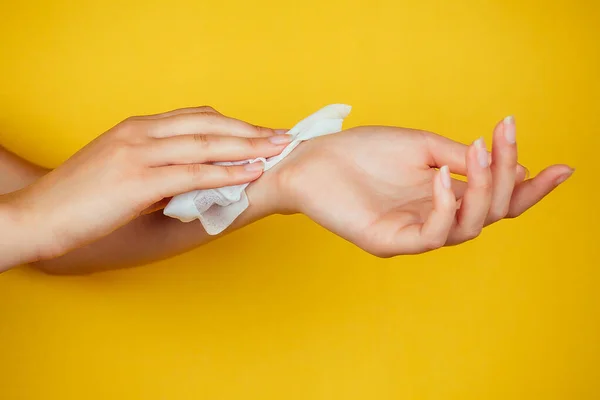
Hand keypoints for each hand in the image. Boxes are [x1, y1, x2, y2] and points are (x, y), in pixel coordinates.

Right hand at [1, 106, 290, 266]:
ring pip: (205, 143)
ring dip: (247, 147)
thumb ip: (157, 165)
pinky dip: (225, 171)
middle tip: (283, 136)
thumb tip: (195, 177)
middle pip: (208, 123)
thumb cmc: (80, 197)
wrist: (38, 215)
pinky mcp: (136, 180)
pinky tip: (249, 173)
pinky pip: (192, 173)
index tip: (261, 131)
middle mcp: (140, 132)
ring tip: (277, 151)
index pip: (196, 116)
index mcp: (137, 126)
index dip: (233, 123)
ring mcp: (138, 154)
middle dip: (250, 130)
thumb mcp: (121, 169)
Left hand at [275, 118, 572, 256]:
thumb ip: (458, 158)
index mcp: (444, 195)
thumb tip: (503, 162)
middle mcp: (434, 217)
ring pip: (468, 226)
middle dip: (506, 176)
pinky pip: (431, 234)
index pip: (497, 200)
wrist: (313, 160)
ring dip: (482, 188)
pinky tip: (442, 178)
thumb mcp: (420, 146)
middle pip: (491, 212)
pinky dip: (444, 206)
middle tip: (502, 139)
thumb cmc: (362, 152)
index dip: (530, 188)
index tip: (561, 167)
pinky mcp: (389, 242)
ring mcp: (413, 233)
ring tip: (478, 151)